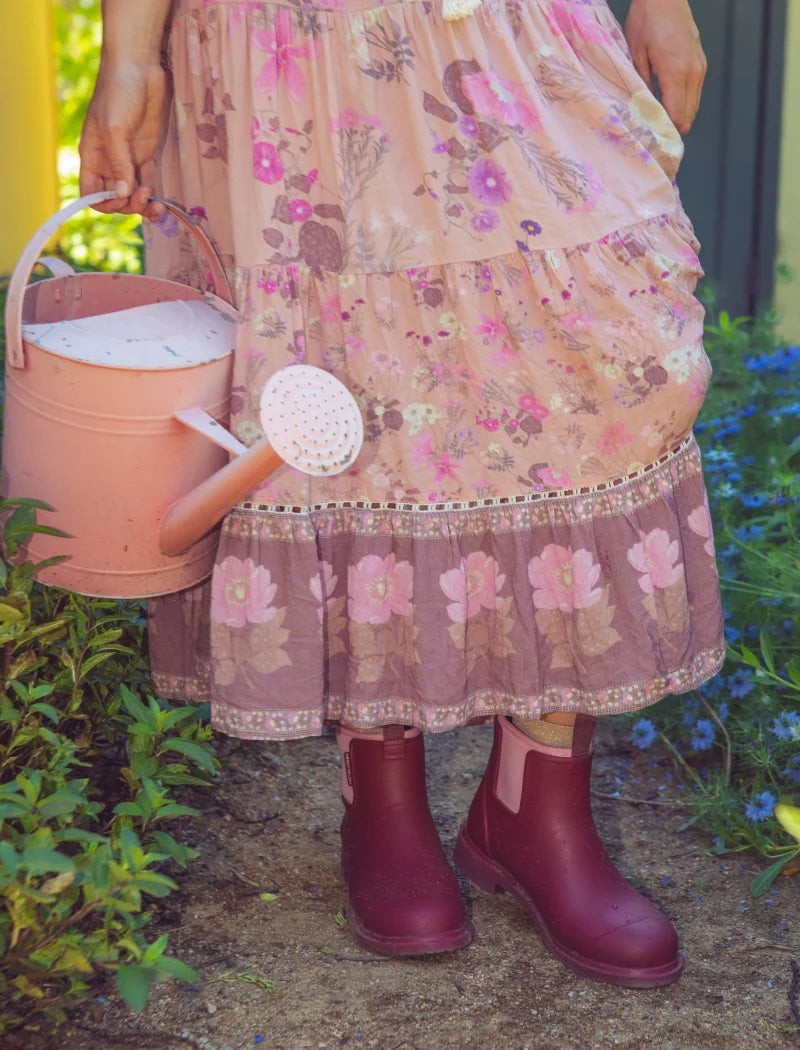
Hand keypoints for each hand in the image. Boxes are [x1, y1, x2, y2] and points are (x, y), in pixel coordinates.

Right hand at [79, 58, 166, 218]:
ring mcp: (128, 160)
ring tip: (158, 204)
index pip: (91, 193)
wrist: (140, 67)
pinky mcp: (146, 156)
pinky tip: (164, 204)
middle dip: (129, 205)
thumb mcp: (115, 128)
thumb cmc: (119, 92)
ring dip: (144, 206)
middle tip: (145, 194)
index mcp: (93, 157)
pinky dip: (155, 198)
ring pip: (132, 196)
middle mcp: (109, 162)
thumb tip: (121, 193)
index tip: (121, 198)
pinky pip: (148, 184)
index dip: (104, 203)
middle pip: (115, 199)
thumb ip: (118, 163)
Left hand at [624, 0, 706, 134]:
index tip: (652, 143)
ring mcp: (700, 67)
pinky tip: (667, 105)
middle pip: (688, 116)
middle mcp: (693, 73)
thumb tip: (642, 114)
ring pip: (693, 107)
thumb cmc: (646, 21)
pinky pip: (694, 93)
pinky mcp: (700, 63)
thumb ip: (641, 88)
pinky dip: (683, 103)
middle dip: (672, 129)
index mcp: (676, 73)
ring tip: (659, 124)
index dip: (666, 133)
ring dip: (679, 117)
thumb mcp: (636, 56)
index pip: (677, 116)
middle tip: (654, 137)